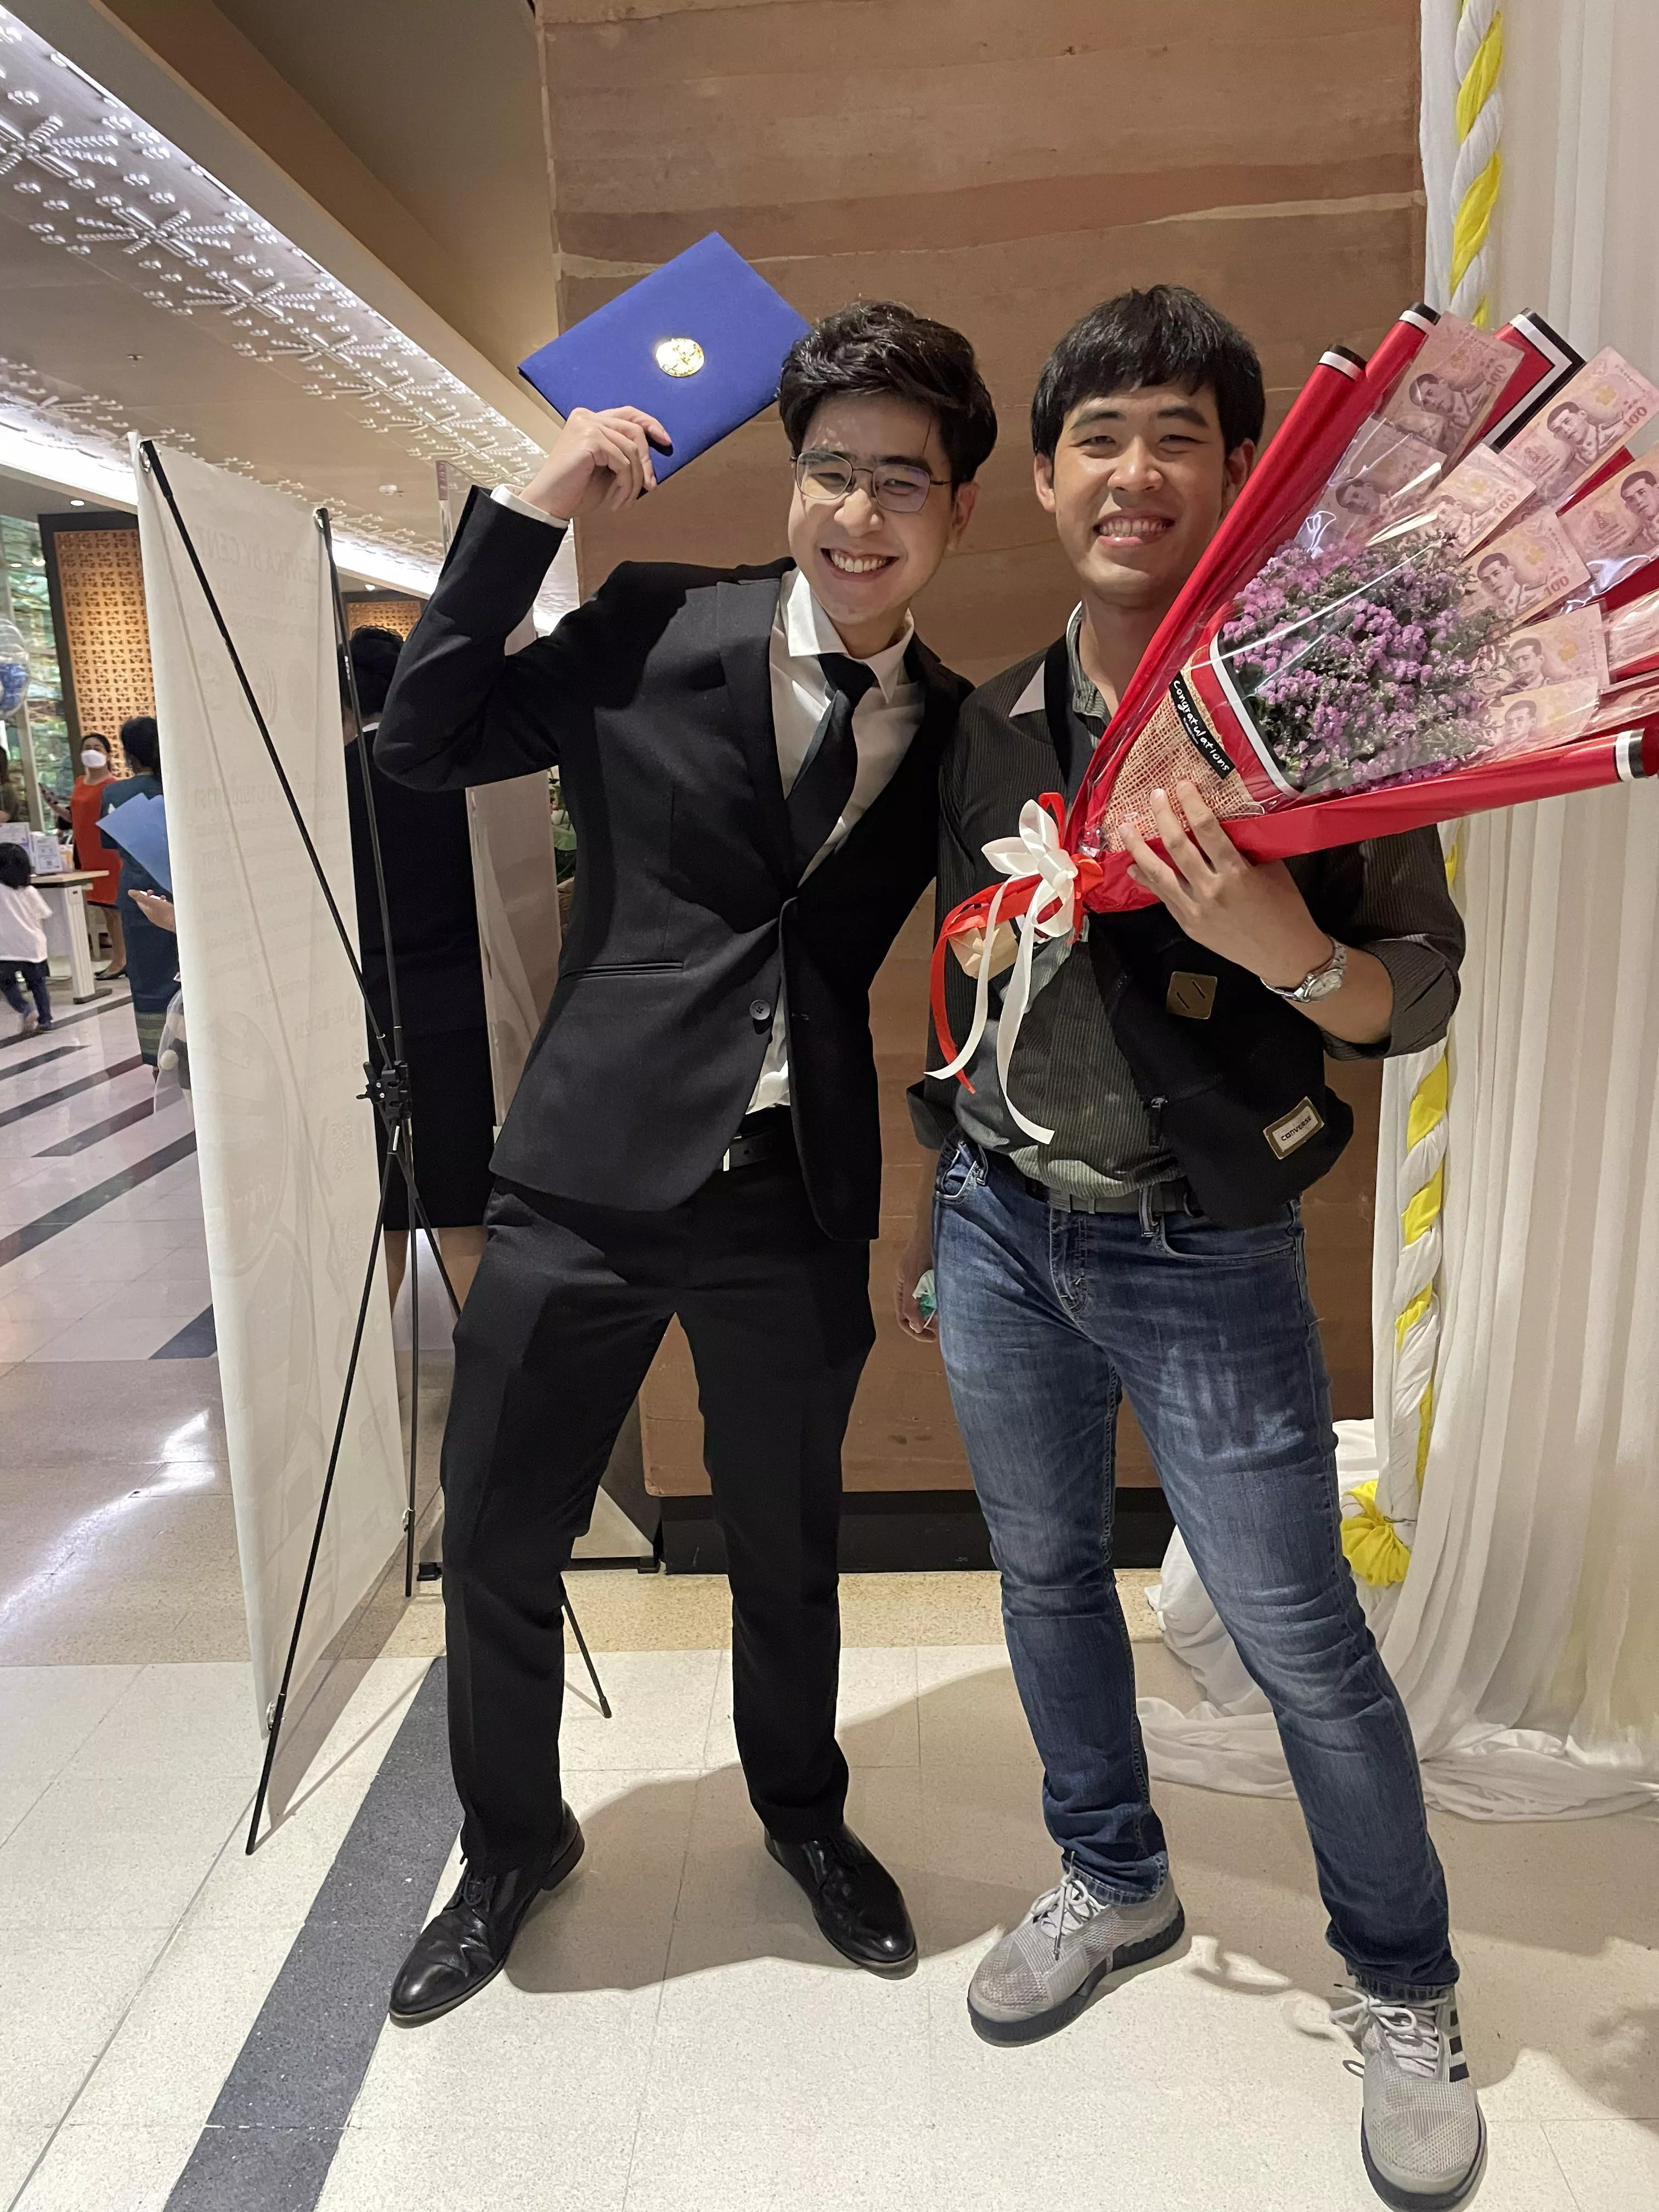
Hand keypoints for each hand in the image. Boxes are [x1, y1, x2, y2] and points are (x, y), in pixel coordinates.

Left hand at [130, 889, 175, 933]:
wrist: (179, 923)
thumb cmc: (166, 912)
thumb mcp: (152, 902)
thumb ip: (141, 897)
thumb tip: (129, 891)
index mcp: (148, 912)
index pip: (140, 903)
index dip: (140, 895)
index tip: (144, 890)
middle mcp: (153, 916)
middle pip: (148, 905)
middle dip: (149, 897)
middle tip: (152, 892)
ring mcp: (161, 918)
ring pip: (156, 908)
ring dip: (157, 901)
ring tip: (161, 897)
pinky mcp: (168, 919)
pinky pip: (163, 911)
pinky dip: (164, 905)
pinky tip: (168, 903)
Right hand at [518, 406, 671, 520]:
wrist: (549, 504)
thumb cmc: (575, 489)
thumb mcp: (607, 468)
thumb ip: (624, 455)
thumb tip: (653, 458)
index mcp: (590, 419)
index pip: (629, 414)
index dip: (650, 425)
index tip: (666, 442)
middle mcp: (588, 416)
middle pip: (635, 431)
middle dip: (646, 462)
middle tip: (649, 486)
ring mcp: (587, 425)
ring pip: (631, 450)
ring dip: (633, 481)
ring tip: (624, 500)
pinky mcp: (589, 439)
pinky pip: (622, 462)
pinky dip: (625, 485)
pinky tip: (616, 500)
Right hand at [895, 1209, 936, 1339]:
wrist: (935, 1226)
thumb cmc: (922, 1250)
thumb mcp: (914, 1278)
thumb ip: (911, 1304)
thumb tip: (916, 1327)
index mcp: (901, 1289)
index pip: (903, 1319)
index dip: (915, 1331)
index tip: (933, 1336)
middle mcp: (910, 1288)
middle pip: (915, 1314)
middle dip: (927, 1324)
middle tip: (944, 1327)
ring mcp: (921, 1281)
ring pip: (926, 1306)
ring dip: (935, 1313)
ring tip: (949, 1315)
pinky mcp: (933, 1276)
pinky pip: (935, 1295)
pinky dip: (942, 1302)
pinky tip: (951, 1300)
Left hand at [1122, 780, 1330, 989]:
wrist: (1284, 954)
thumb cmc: (1285, 909)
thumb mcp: (1272, 869)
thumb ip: (1247, 846)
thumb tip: (1227, 819)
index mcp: (1237, 873)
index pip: (1208, 830)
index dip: (1192, 804)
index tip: (1182, 785)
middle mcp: (1212, 890)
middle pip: (1178, 847)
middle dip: (1163, 817)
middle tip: (1154, 796)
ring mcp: (1196, 910)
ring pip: (1159, 874)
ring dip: (1139, 849)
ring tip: (1125, 829)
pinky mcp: (1188, 924)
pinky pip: (1163, 897)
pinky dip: (1146, 880)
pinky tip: (1134, 867)